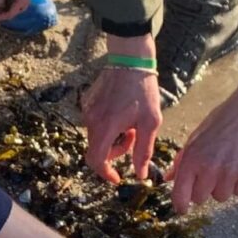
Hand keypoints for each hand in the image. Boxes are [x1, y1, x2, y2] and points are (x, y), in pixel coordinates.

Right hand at [81, 35, 162, 183]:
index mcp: (105, 127)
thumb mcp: (150, 123)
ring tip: (131, 125)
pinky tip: (123, 114)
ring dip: (113, 139)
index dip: (105, 173)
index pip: (96, 160)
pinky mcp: (88, 102)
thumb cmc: (143, 90)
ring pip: (97, 137)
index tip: (117, 178)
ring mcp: (87, 110)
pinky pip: (96, 123)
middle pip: (97, 149)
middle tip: (133, 140)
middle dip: (115, 152)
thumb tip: (140, 175)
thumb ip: (143, 151)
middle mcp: (91, 120)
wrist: (130, 59)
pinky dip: (108, 127)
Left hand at [167, 73, 237, 212]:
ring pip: (221, 197)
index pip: (181, 195)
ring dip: (222, 187)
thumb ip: (181, 161)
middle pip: (200, 199)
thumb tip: (168, 179)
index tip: (182, 208)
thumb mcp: (195, 138)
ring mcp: (231, 173)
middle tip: (210, 173)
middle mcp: (210, 169)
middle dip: (203, 190)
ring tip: (227, 166)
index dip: (180, 205)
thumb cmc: (219, 123)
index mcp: (192, 159)